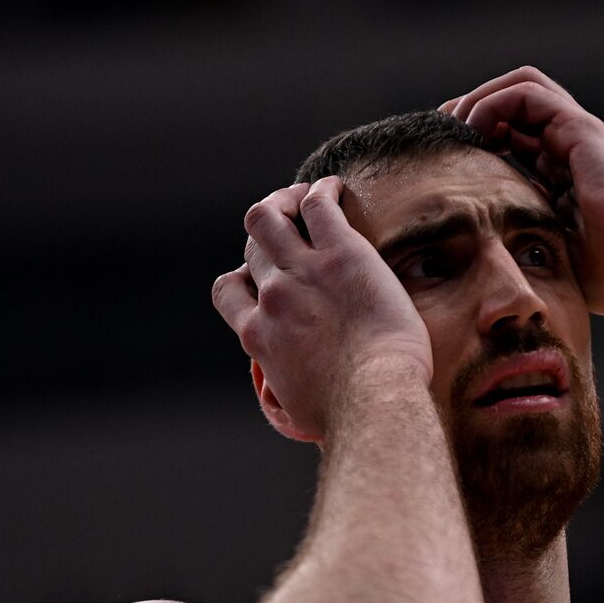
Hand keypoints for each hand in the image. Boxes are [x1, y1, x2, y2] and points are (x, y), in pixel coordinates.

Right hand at [211, 177, 433, 441]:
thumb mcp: (297, 409)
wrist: (375, 397)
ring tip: (303, 196)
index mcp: (256, 334)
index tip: (265, 276)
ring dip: (282, 200)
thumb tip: (284, 399)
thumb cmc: (347, 414)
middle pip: (252, 245)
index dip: (244, 276)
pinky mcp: (340, 252)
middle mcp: (271, 296)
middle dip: (267, 231)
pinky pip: (317, 204)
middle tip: (289, 222)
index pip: (228, 288)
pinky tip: (335, 188)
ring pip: (269, 214)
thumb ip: (282, 392)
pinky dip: (320, 190)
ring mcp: (302, 271)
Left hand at [441, 66, 603, 316]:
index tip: (445, 159)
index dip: (475, 137)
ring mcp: (577, 134)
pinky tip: (474, 130)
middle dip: (471, 110)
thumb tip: (475, 248)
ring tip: (454, 127)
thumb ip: (518, 234)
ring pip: (520, 86)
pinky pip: (527, 93)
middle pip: (513, 102)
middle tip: (439, 134)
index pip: (511, 134)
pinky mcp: (581, 130)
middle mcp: (570, 145)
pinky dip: (493, 103)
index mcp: (562, 170)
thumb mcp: (544, 251)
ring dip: (479, 100)